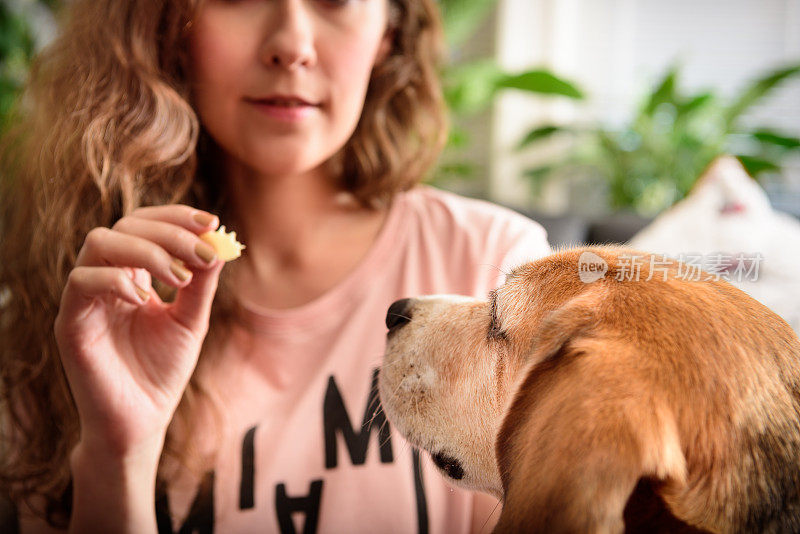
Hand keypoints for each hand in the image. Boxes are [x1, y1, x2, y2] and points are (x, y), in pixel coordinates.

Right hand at [54, 205, 225, 458]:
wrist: (142, 422)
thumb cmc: (162, 371)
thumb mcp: (191, 320)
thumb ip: (202, 283)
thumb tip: (220, 242)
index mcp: (131, 273)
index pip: (144, 224)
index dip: (175, 217)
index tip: (211, 223)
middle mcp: (105, 278)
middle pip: (124, 226)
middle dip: (169, 233)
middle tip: (202, 252)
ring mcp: (85, 299)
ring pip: (100, 243)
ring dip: (146, 251)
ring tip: (179, 278)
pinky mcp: (70, 323)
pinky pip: (81, 282)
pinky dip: (116, 280)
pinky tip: (146, 298)